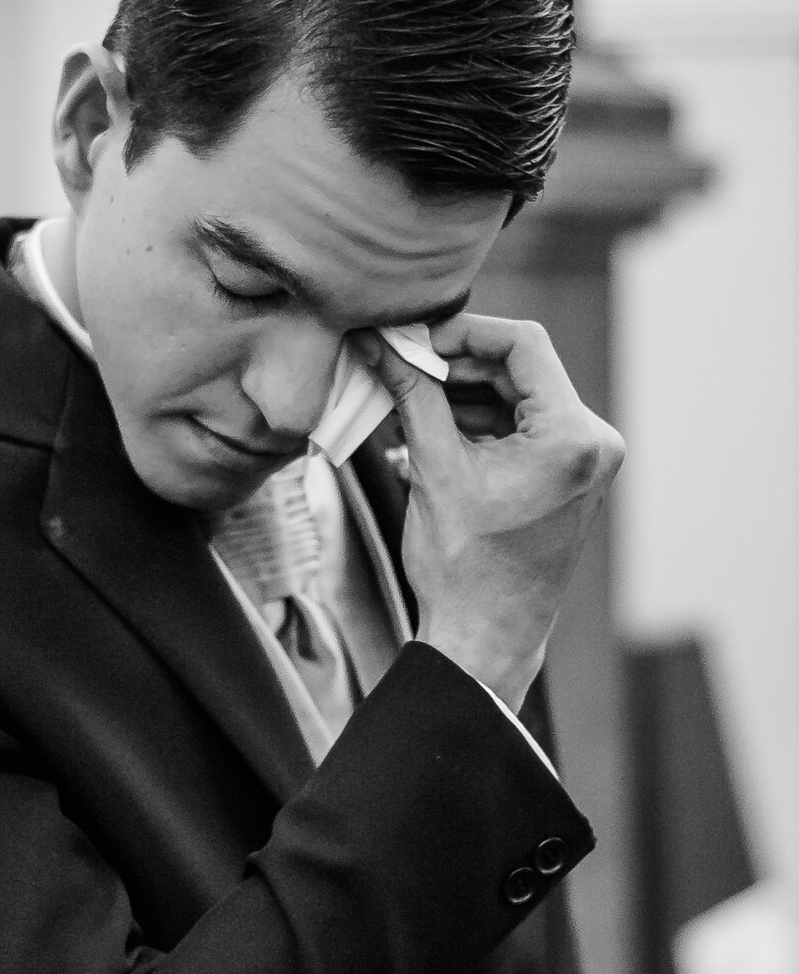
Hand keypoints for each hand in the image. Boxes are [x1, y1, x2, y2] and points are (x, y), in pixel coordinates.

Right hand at [361, 315, 624, 709]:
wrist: (485, 639)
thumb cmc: (465, 570)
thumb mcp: (434, 470)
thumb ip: (412, 396)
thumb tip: (380, 344)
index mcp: (573, 439)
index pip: (522, 345)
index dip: (463, 333)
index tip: (413, 341)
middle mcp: (593, 443)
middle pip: (519, 370)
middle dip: (455, 366)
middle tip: (398, 363)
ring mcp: (584, 461)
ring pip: (516, 397)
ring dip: (460, 394)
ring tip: (403, 399)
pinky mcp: (566, 476)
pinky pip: (520, 427)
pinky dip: (476, 422)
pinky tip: (426, 426)